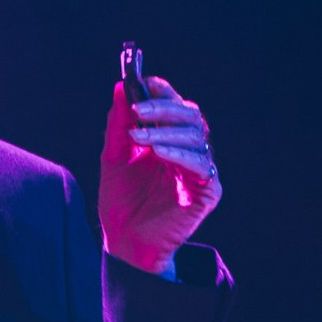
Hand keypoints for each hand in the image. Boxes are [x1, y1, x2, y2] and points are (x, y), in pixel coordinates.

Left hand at [99, 77, 222, 273]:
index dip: (161, 91)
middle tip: (139, 110)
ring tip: (139, 136)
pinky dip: (180, 154)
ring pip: (196, 136)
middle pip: (190, 114)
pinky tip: (159, 152)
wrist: (124, 240)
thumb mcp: (113, 156)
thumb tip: (120, 87)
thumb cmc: (121, 199)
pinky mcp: (207, 190)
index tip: (142, 82)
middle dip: (164, 108)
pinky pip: (201, 165)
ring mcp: (199, 169)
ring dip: (166, 132)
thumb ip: (118, 125)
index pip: (174, 104)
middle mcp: (187, 149)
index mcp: (167, 137)